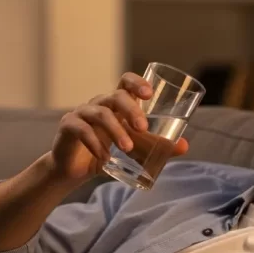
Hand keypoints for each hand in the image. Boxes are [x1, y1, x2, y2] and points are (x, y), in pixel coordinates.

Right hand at [47, 73, 189, 182]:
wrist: (74, 170)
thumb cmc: (105, 153)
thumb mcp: (134, 151)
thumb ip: (155, 146)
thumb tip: (185, 146)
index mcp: (116, 104)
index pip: (126, 82)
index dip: (137, 82)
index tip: (149, 93)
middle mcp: (99, 104)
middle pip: (116, 96)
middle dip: (131, 110)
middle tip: (143, 128)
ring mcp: (82, 113)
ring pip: (101, 114)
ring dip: (116, 131)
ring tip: (127, 148)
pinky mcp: (68, 126)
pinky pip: (82, 130)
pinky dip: (94, 144)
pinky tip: (104, 158)